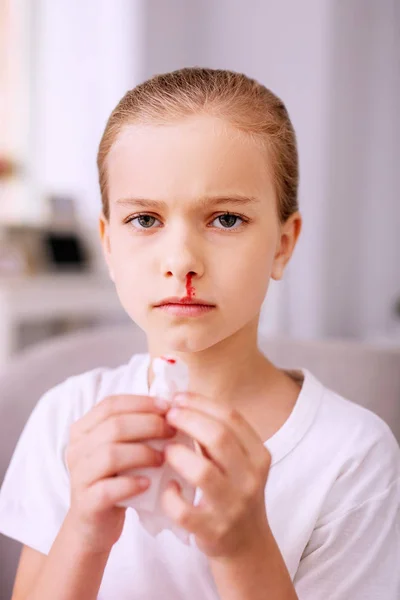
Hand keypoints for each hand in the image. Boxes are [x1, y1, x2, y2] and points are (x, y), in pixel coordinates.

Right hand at [65, 394, 175, 553]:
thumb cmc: (114, 480)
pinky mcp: (86, 503)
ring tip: (163, 458)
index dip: (141, 403)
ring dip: (143, 453)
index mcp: (83, 429)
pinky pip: (109, 488)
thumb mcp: (121, 449)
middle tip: (172, 432)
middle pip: (114, 426)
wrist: (93, 526)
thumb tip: (170, 409)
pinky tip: (148, 484)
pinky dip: (131, 484)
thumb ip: (135, 428)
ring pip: (111, 454)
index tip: (168, 407)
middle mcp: (76, 449)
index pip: (111, 404)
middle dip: (149, 425)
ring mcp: (78, 476)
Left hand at [161, 392, 271, 558]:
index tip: (178, 398)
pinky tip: (169, 487)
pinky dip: (170, 496)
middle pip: (218, 438)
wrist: (246, 542)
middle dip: (187, 420)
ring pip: (202, 472)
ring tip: (165, 450)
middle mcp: (250, 479)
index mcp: (259, 455)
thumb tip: (180, 401)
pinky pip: (183, 509)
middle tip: (167, 416)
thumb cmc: (234, 490)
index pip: (231, 417)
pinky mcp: (212, 530)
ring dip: (177, 455)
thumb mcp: (238, 461)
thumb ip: (217, 435)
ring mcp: (233, 506)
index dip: (201, 403)